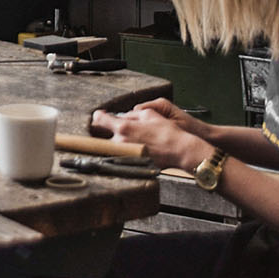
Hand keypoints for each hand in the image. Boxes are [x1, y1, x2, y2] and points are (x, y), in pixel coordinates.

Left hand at [90, 105, 209, 172]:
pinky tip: (138, 148)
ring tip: (135, 139)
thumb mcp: (149, 114)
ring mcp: (125, 155)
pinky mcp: (130, 163)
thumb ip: (130, 114)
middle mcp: (120, 142)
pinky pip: (121, 155)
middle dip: (110, 130)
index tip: (102, 115)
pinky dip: (125, 151)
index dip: (100, 116)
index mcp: (123, 127)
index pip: (99, 119)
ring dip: (118, 141)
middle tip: (123, 129)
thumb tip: (119, 116)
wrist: (180, 151)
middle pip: (103, 135)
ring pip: (112, 146)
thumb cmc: (167, 131)